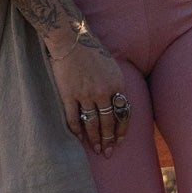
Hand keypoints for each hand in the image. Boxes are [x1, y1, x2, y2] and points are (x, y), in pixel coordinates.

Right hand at [48, 31, 131, 156]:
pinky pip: (73, 118)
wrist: (71, 40)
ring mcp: (85, 94)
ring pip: (92, 123)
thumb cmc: (92, 52)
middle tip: (108, 152)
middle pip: (108, 122)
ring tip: (97, 149)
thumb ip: (116, 87)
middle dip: (109, 140)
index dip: (122, 130)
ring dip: (95, 139)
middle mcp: (103, 92)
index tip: (120, 141)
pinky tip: (79, 138)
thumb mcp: (113, 67)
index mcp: (117, 84)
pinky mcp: (68, 95)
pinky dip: (76, 130)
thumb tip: (118, 106)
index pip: (123, 114)